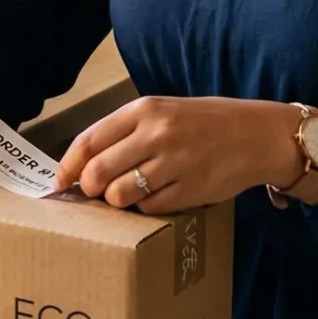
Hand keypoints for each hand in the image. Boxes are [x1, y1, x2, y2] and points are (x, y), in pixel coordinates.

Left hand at [54, 96, 306, 212]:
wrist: (257, 134)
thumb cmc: (204, 123)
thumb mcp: (163, 111)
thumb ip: (124, 132)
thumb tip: (82, 164)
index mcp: (144, 110)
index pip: (88, 141)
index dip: (68, 167)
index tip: (60, 182)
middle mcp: (157, 134)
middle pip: (97, 173)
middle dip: (90, 189)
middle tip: (96, 192)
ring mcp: (174, 163)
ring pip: (120, 195)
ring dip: (118, 201)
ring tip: (130, 194)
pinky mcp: (191, 189)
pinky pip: (149, 208)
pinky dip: (146, 208)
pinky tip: (159, 196)